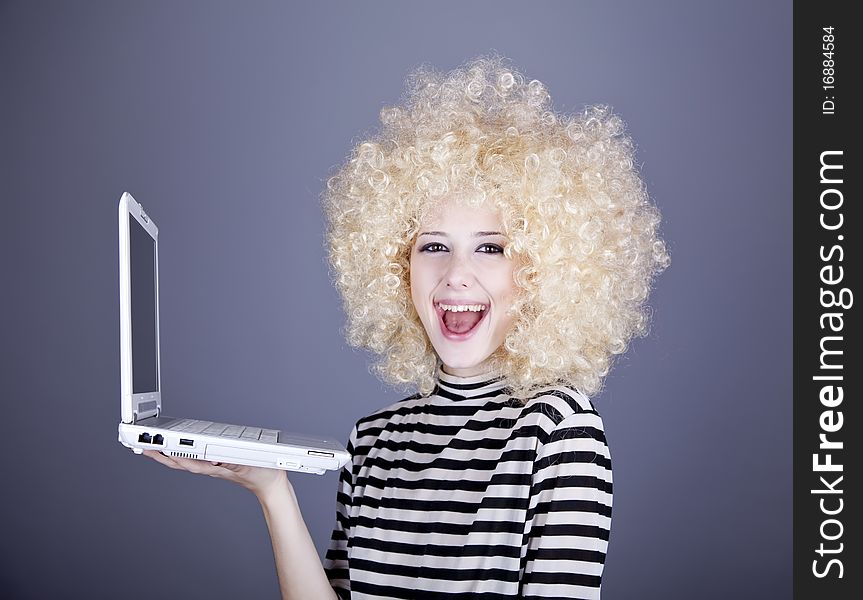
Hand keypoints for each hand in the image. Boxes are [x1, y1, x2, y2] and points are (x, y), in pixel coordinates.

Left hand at [143, 450, 289, 501]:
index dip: (168, 452)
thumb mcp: (248, 465)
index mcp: (214, 467)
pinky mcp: (218, 464)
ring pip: (185, 460)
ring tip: (153, 448)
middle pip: (179, 461)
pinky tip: (179, 450)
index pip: (185, 460)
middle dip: (160, 454)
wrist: (271, 486)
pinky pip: (195, 459)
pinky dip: (182, 453)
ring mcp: (213, 466)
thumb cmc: (262, 475)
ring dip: (168, 454)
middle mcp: (210, 467)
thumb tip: (212, 456)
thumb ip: (231, 460)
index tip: (152, 446)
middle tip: (142, 446)